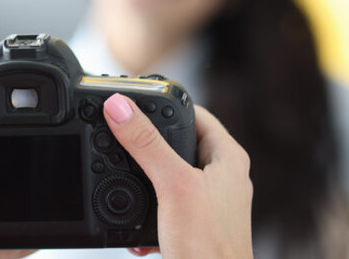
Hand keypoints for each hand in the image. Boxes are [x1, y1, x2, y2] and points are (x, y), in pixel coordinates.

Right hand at [102, 94, 252, 258]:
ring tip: (126, 188)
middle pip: (178, 145)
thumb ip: (146, 144)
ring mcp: (210, 205)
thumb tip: (120, 107)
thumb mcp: (173, 186)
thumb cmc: (209, 248)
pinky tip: (134, 232)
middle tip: (122, 143)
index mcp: (228, 159)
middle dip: (147, 148)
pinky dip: (146, 217)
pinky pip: (164, 210)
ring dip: (143, 186)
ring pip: (168, 179)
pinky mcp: (195, 229)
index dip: (165, 106)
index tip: (135, 104)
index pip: (196, 114)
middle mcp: (223, 179)